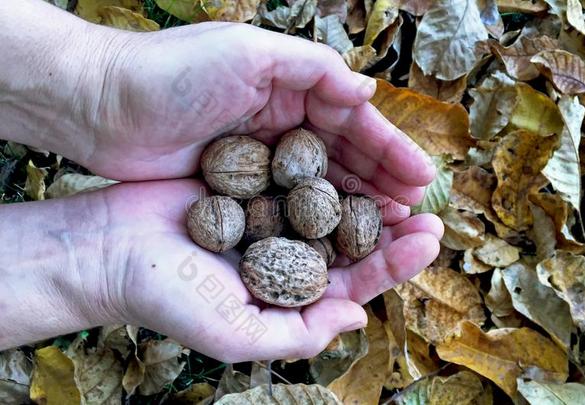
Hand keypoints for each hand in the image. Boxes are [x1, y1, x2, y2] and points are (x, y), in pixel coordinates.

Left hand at [77, 22, 434, 205]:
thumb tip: (368, 90)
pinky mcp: (236, 190)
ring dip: (357, 209)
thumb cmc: (170, 72)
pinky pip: (287, 208)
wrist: (100, 105)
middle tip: (418, 215)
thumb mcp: (246, 52)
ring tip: (392, 233)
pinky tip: (337, 242)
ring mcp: (259, 160)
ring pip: (320, 187)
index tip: (422, 179)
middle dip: (383, 185)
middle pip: (345, 159)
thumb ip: (311, 67)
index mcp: (290, 89)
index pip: (354, 123)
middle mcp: (281, 125)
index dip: (390, 151)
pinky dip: (314, 223)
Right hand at [98, 180, 442, 361]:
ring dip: (363, 191)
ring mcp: (270, 219)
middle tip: (427, 205)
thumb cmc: (168, 297)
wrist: (112, 249)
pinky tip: (347, 149)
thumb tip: (358, 317)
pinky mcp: (252, 186)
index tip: (428, 239)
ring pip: (329, 206)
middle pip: (349, 242)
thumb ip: (299, 333)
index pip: (354, 282)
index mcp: (289, 296)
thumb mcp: (235, 334)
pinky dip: (323, 166)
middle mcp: (286, 258)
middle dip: (390, 226)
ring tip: (398, 175)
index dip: (394, 263)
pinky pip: (295, 175)